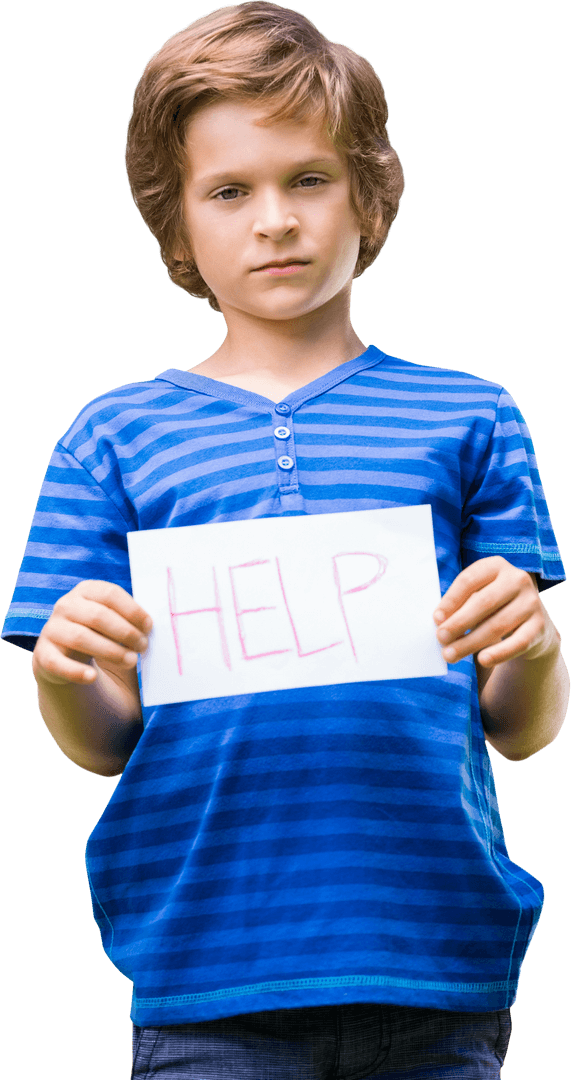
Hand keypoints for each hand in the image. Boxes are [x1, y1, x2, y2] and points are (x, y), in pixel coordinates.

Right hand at [32, 580, 152, 684]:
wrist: (68, 656)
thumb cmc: (101, 634)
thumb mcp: (113, 620)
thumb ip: (129, 618)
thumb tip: (152, 625)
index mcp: (86, 591)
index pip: (110, 594)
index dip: (132, 610)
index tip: (149, 626)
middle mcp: (66, 606)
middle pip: (98, 616)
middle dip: (125, 632)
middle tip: (143, 646)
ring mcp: (52, 629)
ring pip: (81, 638)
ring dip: (110, 651)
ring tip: (131, 661)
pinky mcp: (43, 653)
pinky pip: (57, 663)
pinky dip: (75, 671)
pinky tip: (92, 678)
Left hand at [433, 557, 553, 667]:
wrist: (531, 622)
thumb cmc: (493, 607)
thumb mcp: (478, 596)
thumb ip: (461, 605)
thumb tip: (439, 623)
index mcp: (496, 566)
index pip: (469, 580)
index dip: (450, 600)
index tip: (436, 619)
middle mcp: (517, 580)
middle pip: (483, 602)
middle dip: (458, 623)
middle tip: (440, 638)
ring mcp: (531, 602)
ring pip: (497, 625)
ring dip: (470, 642)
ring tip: (450, 654)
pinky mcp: (539, 626)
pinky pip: (517, 643)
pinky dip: (499, 653)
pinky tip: (482, 660)